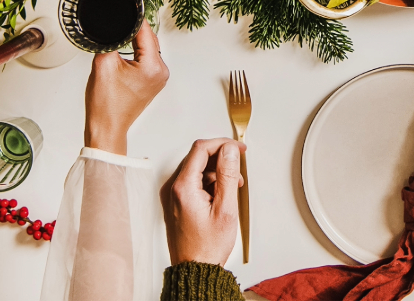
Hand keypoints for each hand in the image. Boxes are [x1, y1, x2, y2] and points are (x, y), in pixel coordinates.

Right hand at [84, 20, 168, 154]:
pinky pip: (147, 59)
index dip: (136, 18)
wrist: (106, 128)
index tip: (130, 6)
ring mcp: (159, 78)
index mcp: (153, 66)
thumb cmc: (105, 104)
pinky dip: (137, 53)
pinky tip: (125, 52)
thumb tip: (115, 28)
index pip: (146, 32)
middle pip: (149, 39)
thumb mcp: (103, 64)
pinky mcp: (153, 81)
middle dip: (134, 31)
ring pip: (148, 48)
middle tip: (118, 22)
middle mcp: (161, 71)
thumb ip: (111, 40)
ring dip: (135, 42)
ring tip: (119, 39)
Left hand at [161, 138, 245, 266]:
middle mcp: (174, 188)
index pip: (201, 149)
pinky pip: (195, 181)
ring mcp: (174, 195)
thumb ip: (228, 175)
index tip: (238, 148)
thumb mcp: (225, 209)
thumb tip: (230, 150)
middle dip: (222, 158)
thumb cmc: (208, 246)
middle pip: (198, 157)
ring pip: (198, 168)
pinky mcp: (178, 202)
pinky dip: (211, 182)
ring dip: (218, 171)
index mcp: (183, 187)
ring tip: (234, 186)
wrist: (196, 269)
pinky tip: (223, 194)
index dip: (222, 144)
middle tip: (239, 165)